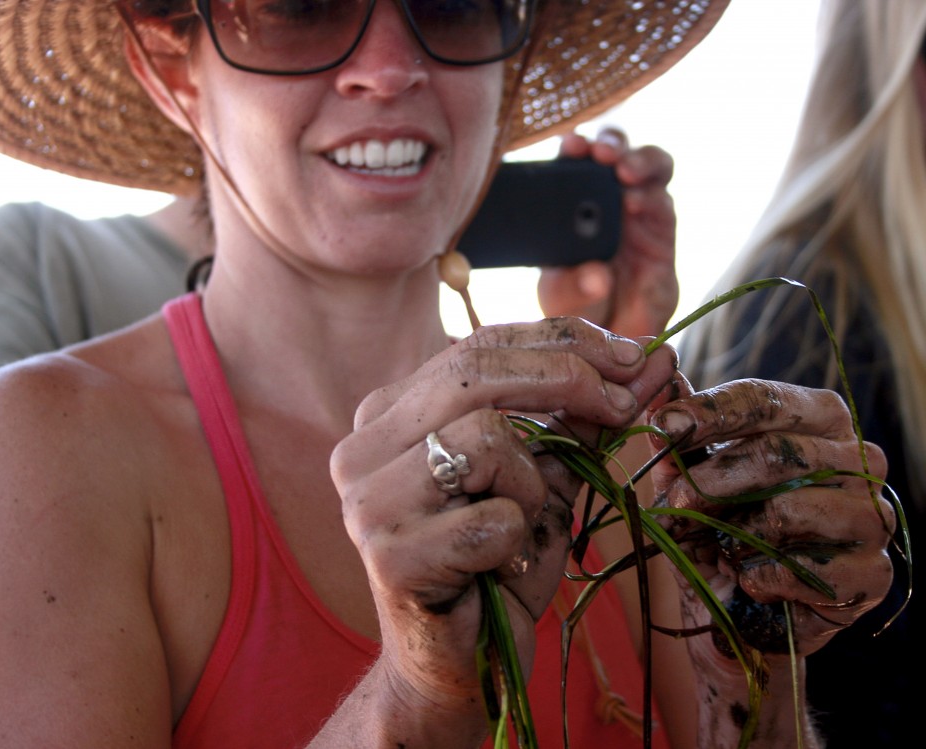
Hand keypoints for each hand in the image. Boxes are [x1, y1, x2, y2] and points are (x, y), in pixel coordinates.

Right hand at [329, 319, 677, 735]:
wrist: (463, 668)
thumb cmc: (499, 566)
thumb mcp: (548, 478)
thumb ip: (586, 417)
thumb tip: (652, 355)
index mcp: (389, 418)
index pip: (475, 347)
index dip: (559, 341)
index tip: (629, 354)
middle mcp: (362, 449)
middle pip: (473, 373)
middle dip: (567, 378)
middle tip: (624, 402)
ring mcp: (367, 502)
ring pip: (486, 437)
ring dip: (533, 486)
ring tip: (516, 530)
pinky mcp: (388, 556)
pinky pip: (494, 519)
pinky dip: (518, 544)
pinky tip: (495, 572)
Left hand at [536, 129, 677, 337]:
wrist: (614, 329)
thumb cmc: (578, 301)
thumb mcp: (561, 295)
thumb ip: (573, 286)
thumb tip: (597, 277)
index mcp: (573, 198)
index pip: (575, 159)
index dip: (575, 146)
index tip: (572, 146)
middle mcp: (608, 194)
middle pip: (616, 150)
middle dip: (611, 143)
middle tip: (602, 153)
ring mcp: (639, 207)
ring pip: (651, 165)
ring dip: (641, 160)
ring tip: (625, 171)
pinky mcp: (663, 226)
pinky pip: (663, 203)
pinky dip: (652, 198)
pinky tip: (636, 204)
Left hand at [646, 378, 893, 667]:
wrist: (739, 607)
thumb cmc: (716, 526)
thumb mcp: (687, 475)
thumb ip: (679, 430)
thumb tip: (661, 372)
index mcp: (819, 419)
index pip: (765, 399)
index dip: (709, 411)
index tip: (661, 424)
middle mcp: (859, 459)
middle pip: (779, 452)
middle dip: (712, 480)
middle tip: (673, 503)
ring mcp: (873, 516)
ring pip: (789, 509)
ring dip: (733, 533)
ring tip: (715, 546)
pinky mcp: (874, 573)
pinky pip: (802, 569)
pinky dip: (758, 576)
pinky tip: (748, 579)